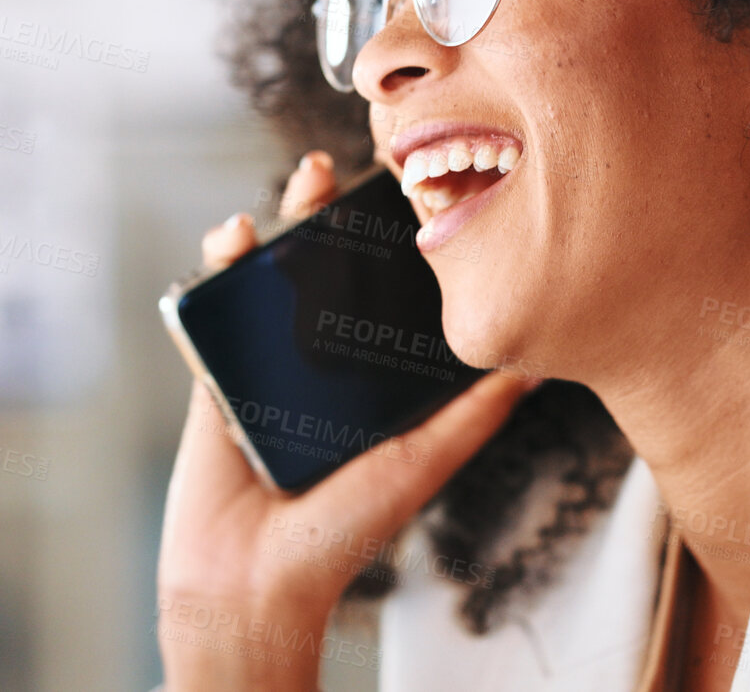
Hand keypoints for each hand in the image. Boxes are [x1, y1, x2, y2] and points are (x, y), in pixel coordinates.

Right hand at [156, 151, 536, 690]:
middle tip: (351, 168)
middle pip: (326, 271)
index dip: (392, 246)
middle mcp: (319, 362)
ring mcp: (266, 362)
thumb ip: (472, 418)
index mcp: (368, 378)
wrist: (254, 582)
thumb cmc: (343, 534)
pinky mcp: (216, 372)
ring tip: (303, 182)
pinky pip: (213, 306)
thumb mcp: (421, 465)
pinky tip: (233, 238)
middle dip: (335, 214)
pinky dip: (218, 264)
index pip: (382, 295)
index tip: (412, 195)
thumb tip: (535, 367)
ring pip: (271, 275)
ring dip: (281, 221)